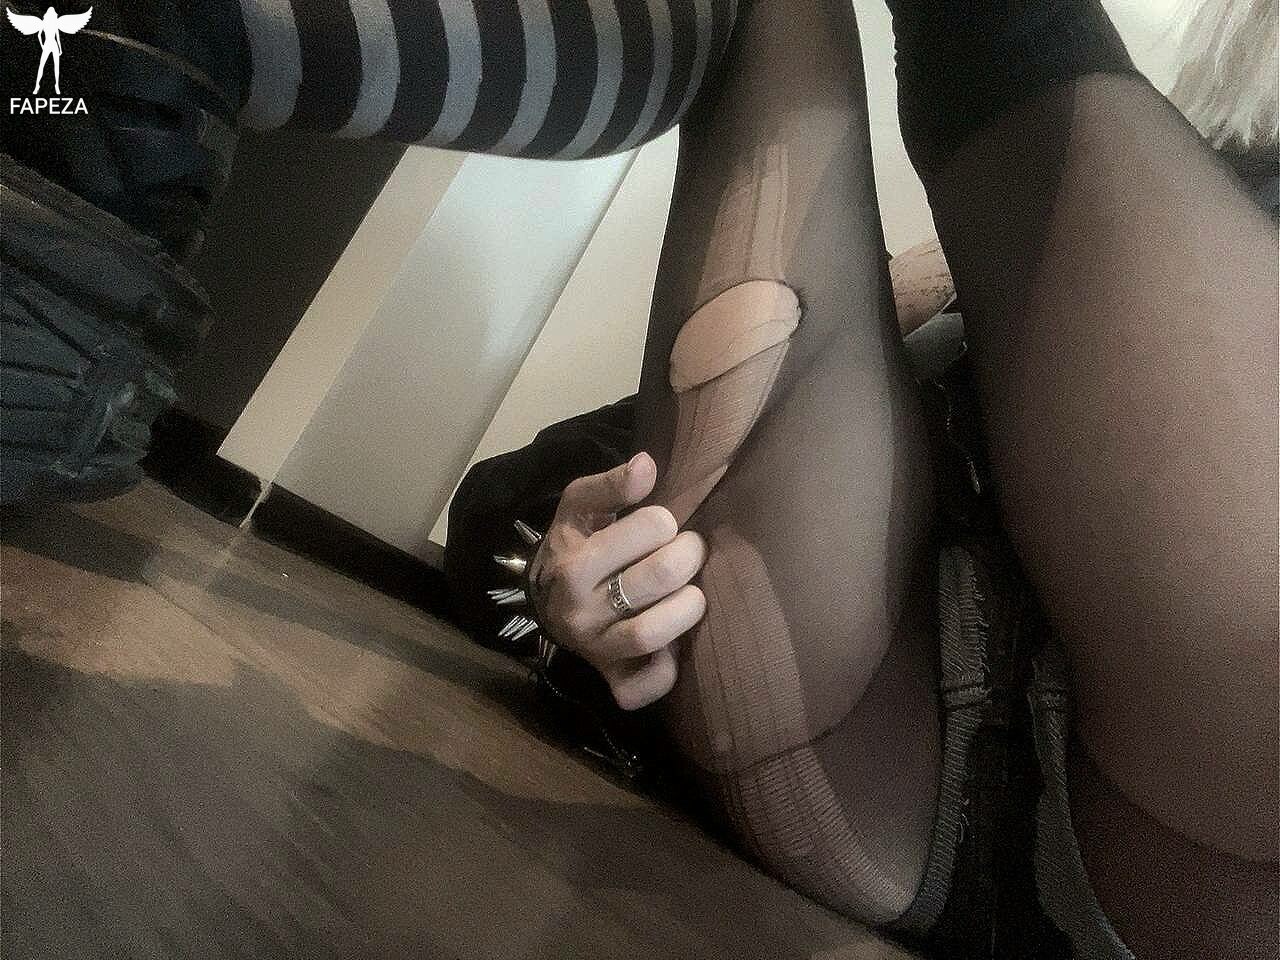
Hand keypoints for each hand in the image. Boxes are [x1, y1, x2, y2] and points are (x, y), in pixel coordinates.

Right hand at [529, 452, 706, 709]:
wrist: (546, 603)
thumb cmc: (575, 547)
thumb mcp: (580, 509)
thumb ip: (610, 486)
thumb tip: (647, 465)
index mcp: (574, 562)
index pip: (652, 528)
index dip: (666, 522)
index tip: (661, 528)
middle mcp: (579, 610)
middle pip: (659, 577)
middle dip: (688, 556)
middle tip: (689, 552)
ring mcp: (595, 649)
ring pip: (651, 634)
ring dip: (688, 608)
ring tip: (692, 594)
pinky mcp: (613, 680)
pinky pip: (646, 688)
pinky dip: (667, 670)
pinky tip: (672, 646)